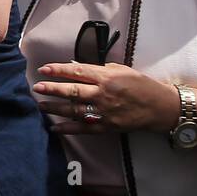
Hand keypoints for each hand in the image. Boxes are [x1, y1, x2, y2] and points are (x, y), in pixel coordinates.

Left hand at [32, 61, 180, 134]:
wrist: (159, 107)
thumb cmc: (141, 85)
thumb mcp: (122, 69)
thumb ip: (100, 69)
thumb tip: (76, 67)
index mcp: (107, 77)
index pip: (78, 71)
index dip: (59, 70)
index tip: (44, 69)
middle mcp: (103, 94)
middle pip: (72, 91)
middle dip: (52, 89)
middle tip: (37, 87)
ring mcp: (104, 112)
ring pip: (74, 110)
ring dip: (55, 108)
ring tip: (41, 105)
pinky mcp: (106, 126)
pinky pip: (83, 128)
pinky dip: (68, 128)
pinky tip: (54, 127)